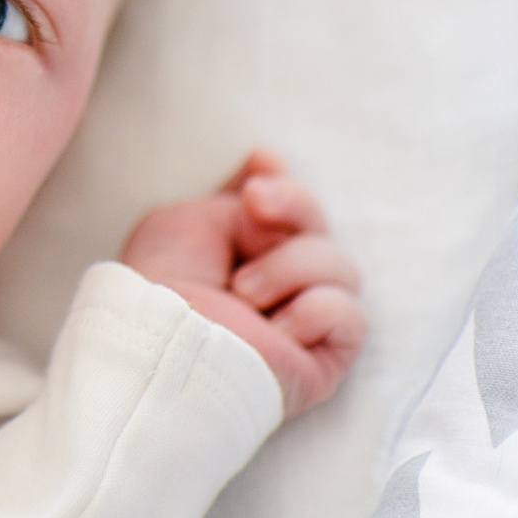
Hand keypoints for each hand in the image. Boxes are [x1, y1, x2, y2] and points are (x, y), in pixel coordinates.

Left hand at [119, 151, 366, 417]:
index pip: (290, 209)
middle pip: (322, 227)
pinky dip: (313, 312)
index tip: (258, 174)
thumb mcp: (192, 218)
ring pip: (342, 267)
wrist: (165, 335)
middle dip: (293, 204)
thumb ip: (236, 194)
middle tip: (255, 204)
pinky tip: (275, 329)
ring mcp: (305, 322)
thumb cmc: (165, 278)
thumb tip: (270, 157)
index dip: (285, 189)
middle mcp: (281, 285)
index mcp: (247, 252)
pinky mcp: (324, 360)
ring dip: (287, 269)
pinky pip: (352, 316)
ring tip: (243, 292)